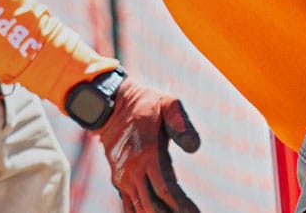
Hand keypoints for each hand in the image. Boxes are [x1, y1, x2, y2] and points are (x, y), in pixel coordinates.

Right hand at [97, 79, 201, 212]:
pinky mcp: (119, 180)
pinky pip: (129, 206)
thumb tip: (194, 148)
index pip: (166, 190)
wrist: (111, 107)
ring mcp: (124, 177)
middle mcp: (133, 170)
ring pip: (140, 209)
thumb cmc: (146, 104)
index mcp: (148, 154)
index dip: (181, 206)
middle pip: (152, 206)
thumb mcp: (167, 104)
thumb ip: (181, 123)